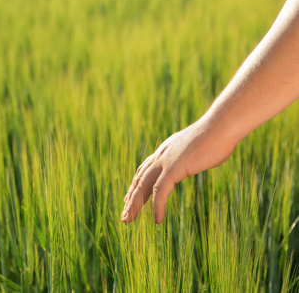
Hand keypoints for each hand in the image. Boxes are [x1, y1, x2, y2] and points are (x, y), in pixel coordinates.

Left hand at [121, 119, 236, 223]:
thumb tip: (196, 161)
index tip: (129, 198)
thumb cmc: (218, 137)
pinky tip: (157, 219)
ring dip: (134, 204)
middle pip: (139, 180)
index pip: (144, 170)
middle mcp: (161, 155)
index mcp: (166, 150)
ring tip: (128, 219)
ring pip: (143, 186)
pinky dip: (157, 207)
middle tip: (124, 215)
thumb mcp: (198, 149)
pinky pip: (160, 191)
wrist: (222, 126)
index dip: (136, 185)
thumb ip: (191, 157)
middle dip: (131, 198)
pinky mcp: (173, 168)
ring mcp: (166, 161)